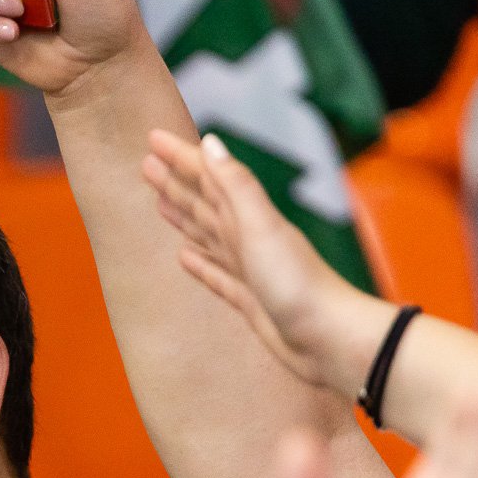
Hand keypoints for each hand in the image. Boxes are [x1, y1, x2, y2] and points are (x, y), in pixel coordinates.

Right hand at [142, 130, 381, 394]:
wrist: (329, 339)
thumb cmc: (299, 285)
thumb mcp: (262, 228)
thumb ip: (236, 186)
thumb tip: (210, 144)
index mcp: (248, 217)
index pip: (207, 178)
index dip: (181, 158)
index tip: (153, 138)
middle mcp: (247, 238)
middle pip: (203, 203)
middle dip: (176, 182)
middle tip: (147, 163)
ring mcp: (247, 269)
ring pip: (206, 234)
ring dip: (183, 216)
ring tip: (160, 201)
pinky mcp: (247, 299)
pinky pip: (215, 274)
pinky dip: (199, 263)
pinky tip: (185, 257)